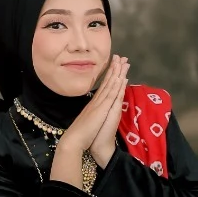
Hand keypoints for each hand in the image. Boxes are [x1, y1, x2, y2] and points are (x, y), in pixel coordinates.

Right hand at [50, 57, 128, 182]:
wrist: (74, 140)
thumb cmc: (80, 135)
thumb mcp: (88, 122)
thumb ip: (91, 114)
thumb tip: (94, 111)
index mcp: (93, 104)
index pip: (103, 87)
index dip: (109, 75)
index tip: (114, 65)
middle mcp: (96, 101)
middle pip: (107, 82)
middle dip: (114, 69)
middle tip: (120, 56)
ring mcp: (99, 103)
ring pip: (110, 85)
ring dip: (117, 72)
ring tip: (123, 61)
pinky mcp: (102, 109)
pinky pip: (111, 94)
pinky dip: (116, 85)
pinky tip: (121, 77)